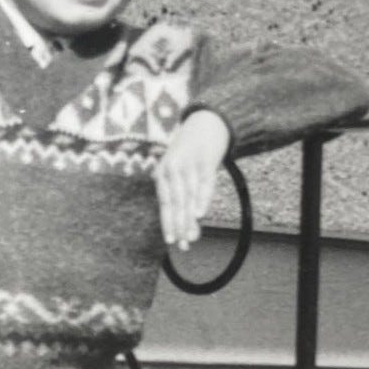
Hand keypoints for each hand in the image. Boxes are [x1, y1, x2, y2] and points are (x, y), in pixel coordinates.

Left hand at [156, 109, 230, 250]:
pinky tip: (200, 214)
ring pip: (188, 196)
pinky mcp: (205, 159)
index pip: (165, 202)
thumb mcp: (180, 171)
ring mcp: (188, 163)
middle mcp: (172, 168)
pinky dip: (202, 199)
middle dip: (179, 225)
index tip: (171, 241)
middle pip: (176, 202)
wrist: (206, 122)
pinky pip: (203, 183)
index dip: (168, 222)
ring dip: (190, 218)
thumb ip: (183, 197)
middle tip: (183, 245)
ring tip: (192, 236)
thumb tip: (189, 228)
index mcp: (162, 173)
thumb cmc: (192, 155)